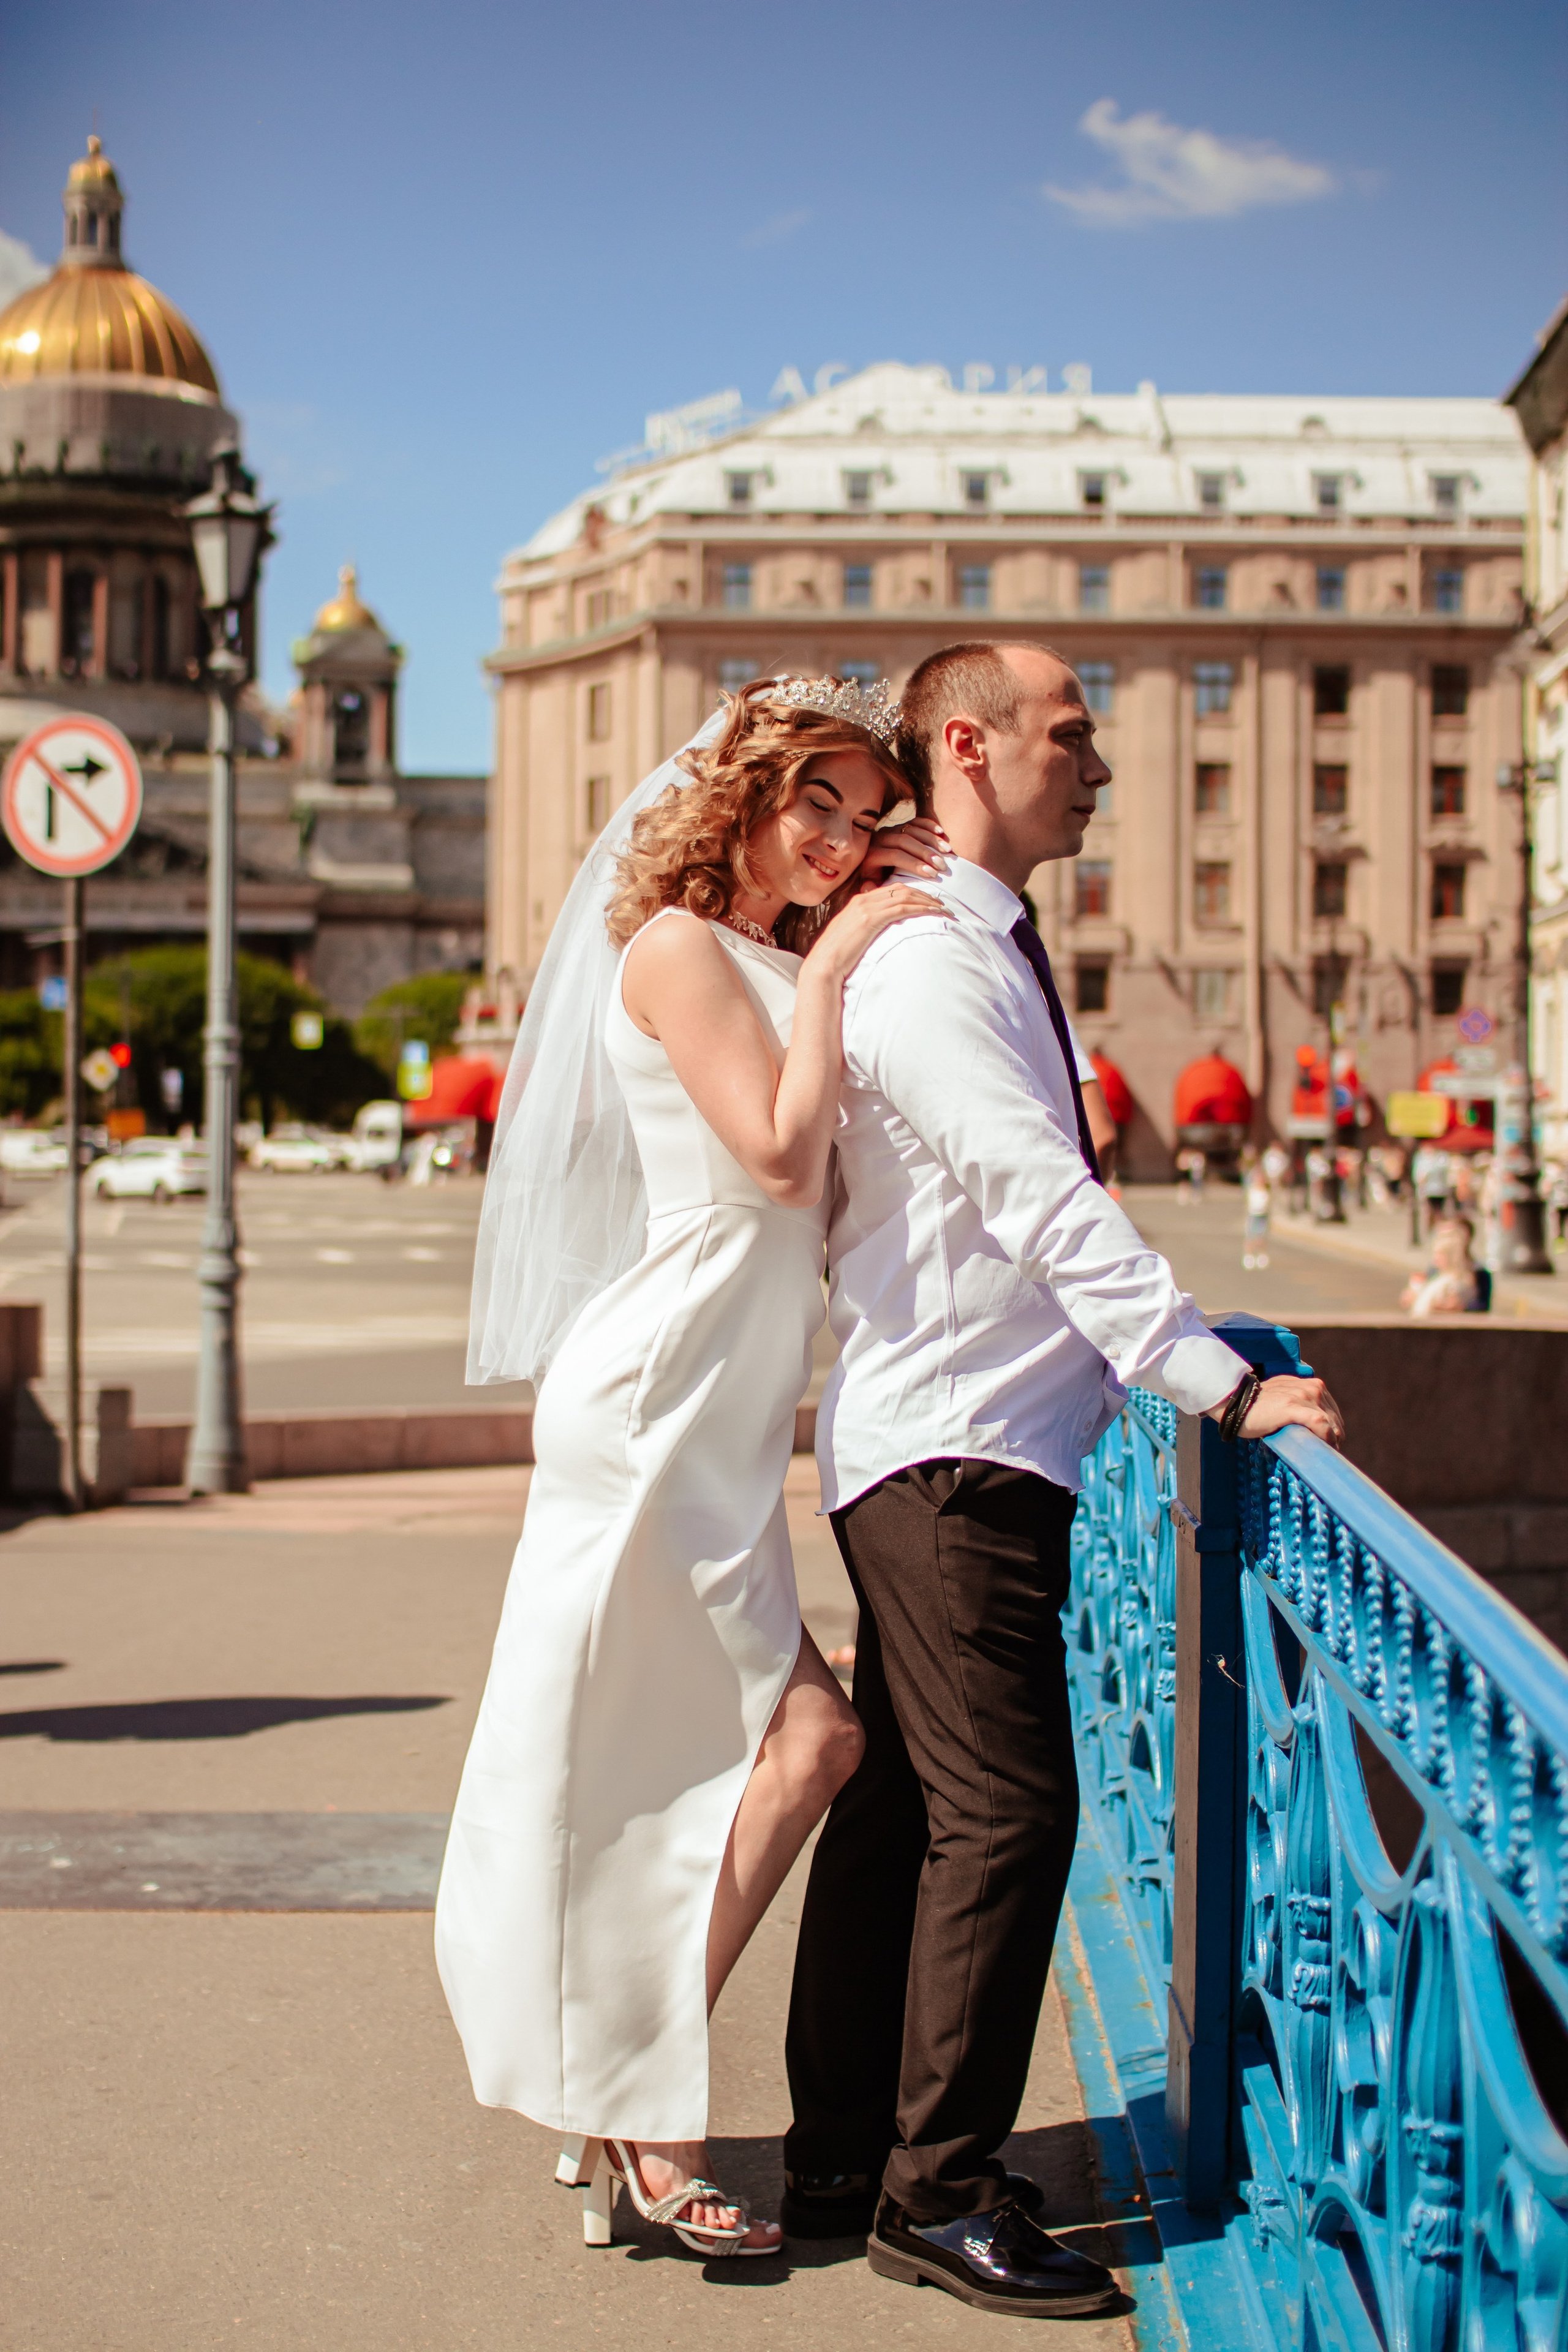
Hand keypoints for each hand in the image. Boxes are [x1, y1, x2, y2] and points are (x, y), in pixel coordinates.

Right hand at [804, 883, 944, 984]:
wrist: (824, 964)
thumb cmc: (837, 956)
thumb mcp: (852, 935)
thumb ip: (866, 927)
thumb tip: (880, 932)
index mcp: (859, 900)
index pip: (892, 890)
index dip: (913, 893)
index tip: (928, 901)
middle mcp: (863, 899)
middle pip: (901, 889)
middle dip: (924, 894)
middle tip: (942, 903)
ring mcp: (866, 908)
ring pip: (904, 896)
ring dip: (927, 901)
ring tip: (943, 908)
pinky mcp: (871, 919)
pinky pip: (902, 908)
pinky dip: (921, 908)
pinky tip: (934, 913)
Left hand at [860, 816, 950, 883]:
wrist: (871, 866)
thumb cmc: (875, 882)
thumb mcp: (870, 886)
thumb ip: (871, 888)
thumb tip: (870, 887)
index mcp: (872, 854)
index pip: (896, 856)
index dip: (914, 864)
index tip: (932, 874)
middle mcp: (880, 838)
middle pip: (905, 841)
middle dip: (926, 853)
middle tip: (942, 865)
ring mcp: (891, 830)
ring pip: (912, 830)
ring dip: (931, 840)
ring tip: (947, 852)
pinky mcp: (900, 826)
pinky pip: (916, 822)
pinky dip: (929, 826)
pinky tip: (942, 833)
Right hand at [1230, 1373, 1344, 1448]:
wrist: (1235, 1402)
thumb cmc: (1257, 1406)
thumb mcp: (1285, 1397)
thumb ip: (1300, 1404)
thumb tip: (1312, 1424)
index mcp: (1310, 1384)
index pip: (1331, 1409)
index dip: (1333, 1428)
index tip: (1330, 1443)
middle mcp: (1310, 1387)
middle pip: (1333, 1417)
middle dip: (1334, 1436)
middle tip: (1327, 1452)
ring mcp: (1302, 1395)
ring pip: (1330, 1421)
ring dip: (1331, 1439)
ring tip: (1325, 1452)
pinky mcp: (1293, 1407)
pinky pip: (1319, 1423)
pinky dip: (1325, 1436)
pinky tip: (1322, 1446)